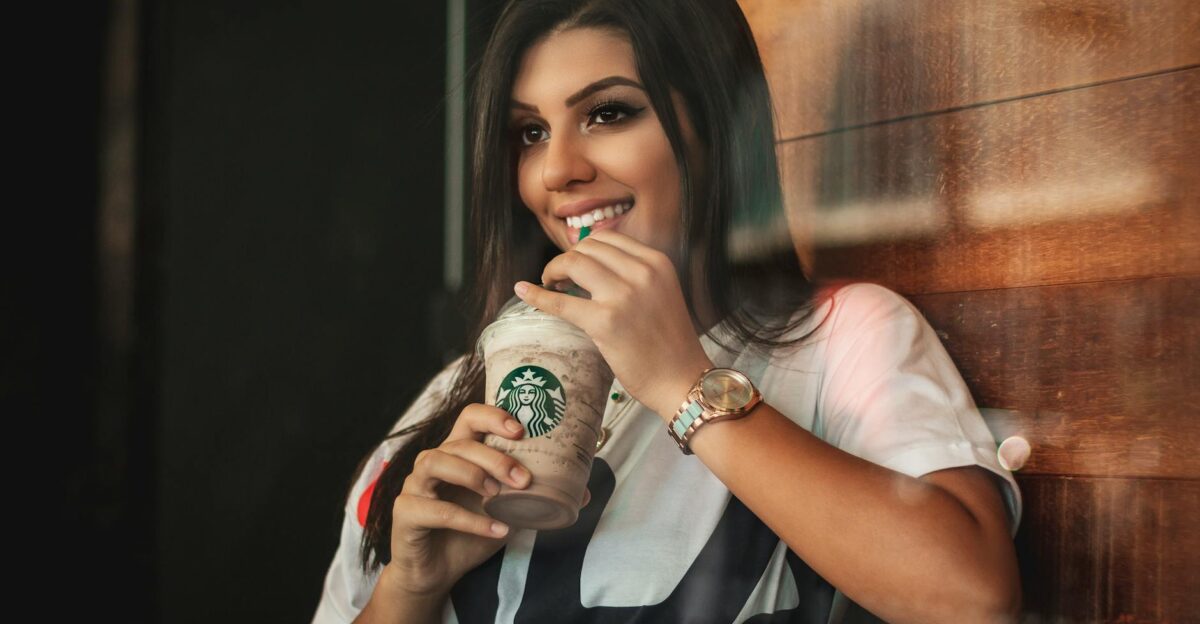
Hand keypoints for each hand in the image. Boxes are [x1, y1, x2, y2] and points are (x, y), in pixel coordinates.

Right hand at [383, 404, 529, 597]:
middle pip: (460, 442)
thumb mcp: (509, 512)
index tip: (521, 430)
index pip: (470, 417)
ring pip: (437, 461)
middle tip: (523, 479)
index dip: (493, 416)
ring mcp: (415, 485)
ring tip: (499, 497)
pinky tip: (496, 530)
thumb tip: (584, 492)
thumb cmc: (469, 533)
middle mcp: (434, 461)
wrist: (436, 573)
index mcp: (458, 453)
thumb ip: (536, 498)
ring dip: (473, 475)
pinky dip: (469, 519)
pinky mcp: (406, 513)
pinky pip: (434, 509)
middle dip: (495, 457)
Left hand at [513, 229, 714, 420]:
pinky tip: (524, 292)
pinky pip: (560, 301)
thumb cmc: (670, 344)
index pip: (607, 237)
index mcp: (657, 262)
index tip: (574, 265)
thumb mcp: (661, 293)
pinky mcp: (605, 321)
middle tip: (558, 279)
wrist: (683, 380)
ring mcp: (624, 295)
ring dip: (553, 272)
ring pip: (572, 264)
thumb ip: (634, 275)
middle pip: (587, 248)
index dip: (583, 249)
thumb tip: (588, 265)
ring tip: (550, 287)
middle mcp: (642, 272)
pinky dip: (537, 295)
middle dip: (566, 260)